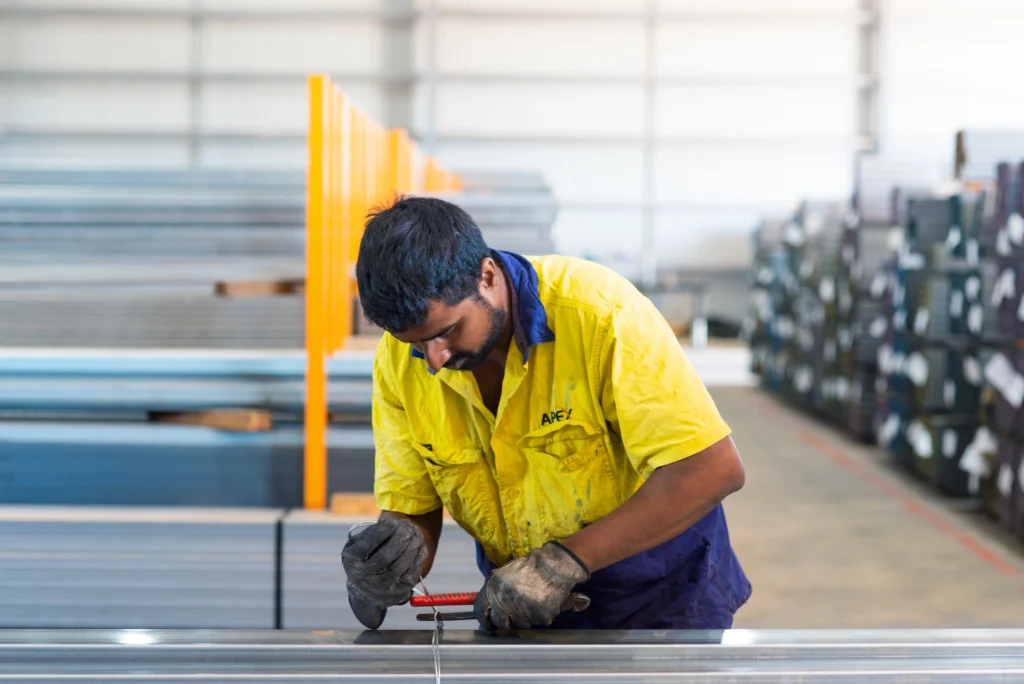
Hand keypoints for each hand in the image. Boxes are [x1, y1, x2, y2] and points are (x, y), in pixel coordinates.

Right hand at [342, 517, 427, 628]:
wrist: (365, 590)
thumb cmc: (364, 558)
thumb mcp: (358, 544)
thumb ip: (370, 533)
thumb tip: (390, 523)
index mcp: (352, 561)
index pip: (367, 544)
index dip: (382, 531)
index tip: (393, 521)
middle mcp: (363, 578)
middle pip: (386, 556)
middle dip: (400, 538)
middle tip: (409, 526)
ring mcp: (380, 588)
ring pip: (401, 566)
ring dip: (412, 547)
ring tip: (417, 534)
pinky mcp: (397, 594)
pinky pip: (411, 574)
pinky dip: (418, 559)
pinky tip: (419, 547)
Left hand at [474, 541, 590, 629]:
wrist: (553, 567)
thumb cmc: (530, 569)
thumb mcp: (505, 574)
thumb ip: (494, 590)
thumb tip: (487, 606)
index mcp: (494, 588)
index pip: (481, 610)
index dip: (484, 618)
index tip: (488, 622)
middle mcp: (505, 599)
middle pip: (499, 622)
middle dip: (505, 621)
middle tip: (512, 615)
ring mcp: (522, 609)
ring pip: (518, 624)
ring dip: (523, 618)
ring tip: (531, 603)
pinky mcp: (538, 616)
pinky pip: (535, 622)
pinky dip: (537, 617)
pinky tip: (540, 604)